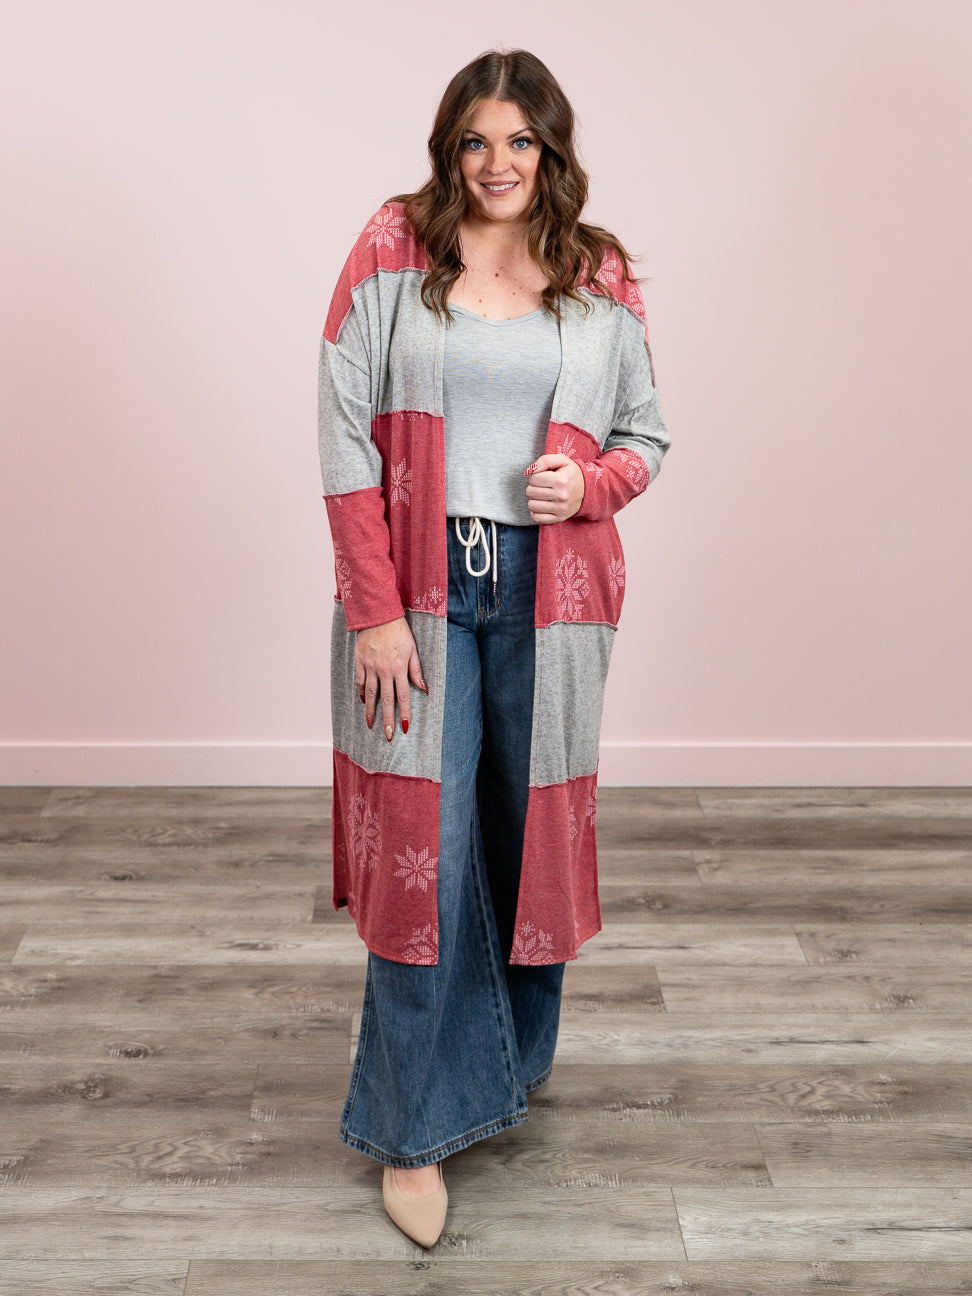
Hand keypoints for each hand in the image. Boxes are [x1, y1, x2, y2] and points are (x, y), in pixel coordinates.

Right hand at [354, 616, 426, 740]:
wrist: (378, 615)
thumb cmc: (399, 630)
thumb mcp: (413, 649)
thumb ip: (416, 670)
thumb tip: (424, 689)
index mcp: (399, 668)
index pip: (403, 696)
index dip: (405, 713)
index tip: (405, 728)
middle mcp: (384, 670)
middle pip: (387, 700)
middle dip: (388, 720)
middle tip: (387, 735)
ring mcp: (370, 666)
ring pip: (371, 694)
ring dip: (371, 711)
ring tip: (371, 725)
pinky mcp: (360, 661)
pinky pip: (360, 681)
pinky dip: (362, 693)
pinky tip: (364, 702)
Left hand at [524, 453, 584, 523]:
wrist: (587, 490)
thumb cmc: (571, 474)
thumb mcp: (562, 460)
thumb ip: (545, 460)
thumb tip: (530, 470)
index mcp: (561, 480)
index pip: (533, 478)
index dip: (535, 476)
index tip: (543, 477)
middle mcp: (561, 496)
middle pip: (531, 492)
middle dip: (533, 487)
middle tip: (543, 486)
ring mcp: (560, 509)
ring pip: (531, 505)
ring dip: (534, 499)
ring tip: (543, 495)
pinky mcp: (559, 518)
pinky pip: (536, 517)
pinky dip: (535, 511)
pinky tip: (542, 505)